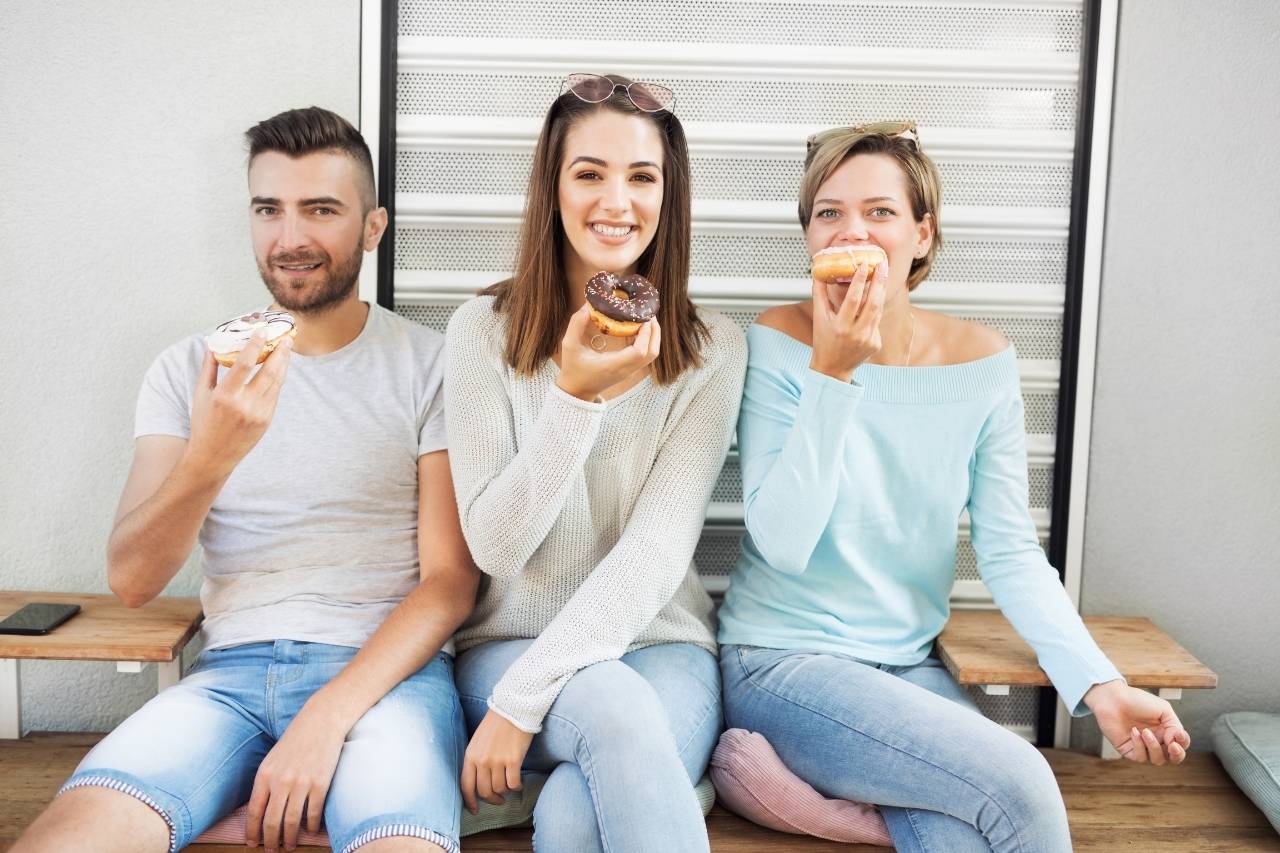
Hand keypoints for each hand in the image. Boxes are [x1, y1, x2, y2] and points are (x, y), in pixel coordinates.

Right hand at [187, 330, 291, 477]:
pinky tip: (280, 369)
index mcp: (224, 396)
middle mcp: (244, 405)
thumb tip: (211, 344)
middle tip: (286, 338)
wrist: (213, 456)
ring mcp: (258, 414)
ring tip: (286, 350)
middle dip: (280, 353)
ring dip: (283, 364)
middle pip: (269, 372)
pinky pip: (275, 395)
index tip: (263, 331)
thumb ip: (208, 368)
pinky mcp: (266, 420)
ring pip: (276, 383)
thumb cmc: (203, 423)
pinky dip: (278, 380)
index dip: (256, 345)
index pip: (244, 364)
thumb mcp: (200, 394)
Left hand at [245, 709, 344, 850]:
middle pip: (271, 821)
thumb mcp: (273, 759)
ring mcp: (301, 783)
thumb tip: (263, 810)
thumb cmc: (297, 739)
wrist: (322, 720)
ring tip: (290, 846)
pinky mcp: (321, 783)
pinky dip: (311, 825)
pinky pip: (313, 813)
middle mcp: (281, 781)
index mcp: (265, 775)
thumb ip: (267, 783)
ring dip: (290, 838)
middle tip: (272, 850)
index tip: (253, 843)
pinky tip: (310, 829)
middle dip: (270, 841)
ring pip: (292, 821)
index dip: (252, 832)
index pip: (254, 812)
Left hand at [459, 709, 532, 814]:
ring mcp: (497, 761)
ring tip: (510, 786)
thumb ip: (476, 759)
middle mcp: (482, 760)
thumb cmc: (497, 723)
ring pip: (500, 789)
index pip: (466, 785)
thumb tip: (480, 779)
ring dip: (506, 792)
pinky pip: (513, 783)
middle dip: (492, 799)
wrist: (513, 708)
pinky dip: (516, 787)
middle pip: (484, 791)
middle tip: (499, 800)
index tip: (475, 809)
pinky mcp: (513, 760)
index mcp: (471, 755)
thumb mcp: (478, 740)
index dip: (470, 801)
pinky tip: (519, 783)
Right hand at [555, 304, 659, 401]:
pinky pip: (644, 355)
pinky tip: (636, 328)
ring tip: (645, 319)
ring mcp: (629, 371)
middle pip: (652, 353)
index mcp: (613, 365)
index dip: (646, 334)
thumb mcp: (569, 345)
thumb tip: (587, 307)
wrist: (576, 391)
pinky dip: (646, 341)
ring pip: (651, 355)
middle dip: (655, 332)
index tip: (644, 318)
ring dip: (652, 336)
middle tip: (649, 314)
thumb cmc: (573, 369)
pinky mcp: (629, 370)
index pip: (639, 351)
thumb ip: (576, 325)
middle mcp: (625, 369)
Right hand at [809, 259, 886, 381]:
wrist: (833, 368)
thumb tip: (818, 273)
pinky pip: (877, 322)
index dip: (860, 280)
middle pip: (873, 303)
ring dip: (881, 291)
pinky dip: (875, 310)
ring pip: (879, 310)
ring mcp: (869, 340)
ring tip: (882, 275)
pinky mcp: (876, 344)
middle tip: (883, 264)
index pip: (853, 299)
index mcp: (840, 326)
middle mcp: (857, 334)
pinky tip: (873, 301)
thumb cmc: (824, 341)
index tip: (864, 265)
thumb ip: (819, 294)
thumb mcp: (819, 318)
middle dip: (879, 281)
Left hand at [1085, 679, 1190, 764]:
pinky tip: (1133, 731)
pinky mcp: (1129, 750)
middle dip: (1177, 755)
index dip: (1183, 743)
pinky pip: (1141, 758)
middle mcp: (1156, 741)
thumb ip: (1174, 725)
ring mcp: (1142, 747)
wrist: (1113, 698)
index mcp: (1166, 731)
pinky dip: (1139, 745)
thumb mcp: (1163, 709)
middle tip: (1172, 746)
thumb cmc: (1137, 701)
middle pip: (1173, 758)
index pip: (1181, 745)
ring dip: (1154, 747)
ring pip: (1158, 760)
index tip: (1178, 734)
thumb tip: (1175, 742)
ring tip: (1145, 731)